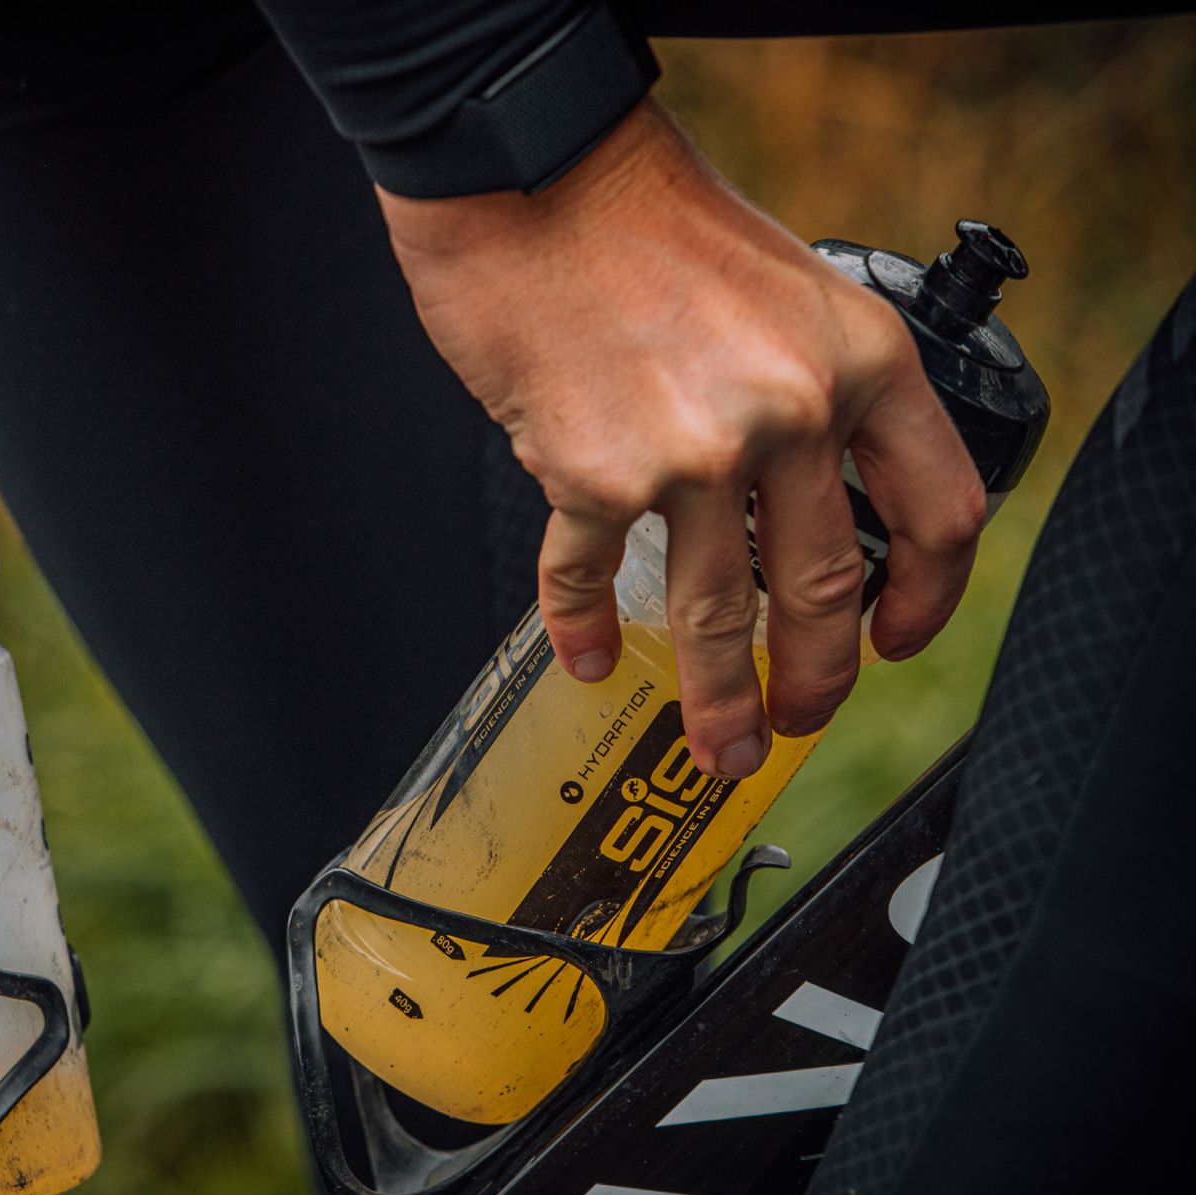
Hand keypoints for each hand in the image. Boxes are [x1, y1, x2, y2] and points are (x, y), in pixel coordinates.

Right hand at [376, 100, 984, 779]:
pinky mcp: (591, 475)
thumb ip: (815, 388)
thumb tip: (803, 496)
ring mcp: (689, 454)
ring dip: (716, 698)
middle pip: (822, 591)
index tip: (896, 640)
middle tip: (796, 720)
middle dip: (813, 680)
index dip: (925, 598)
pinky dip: (582, 626)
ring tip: (715, 741)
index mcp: (858, 362)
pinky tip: (582, 655)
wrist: (535, 180)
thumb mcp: (787, 288)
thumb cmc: (646, 218)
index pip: (932, 512)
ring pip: (715, 614)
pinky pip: (590, 577)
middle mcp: (787, 414)